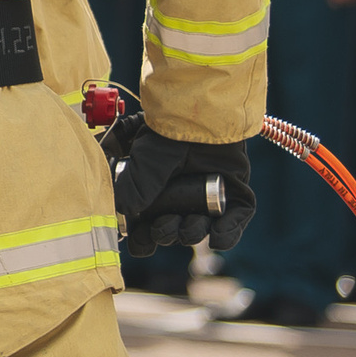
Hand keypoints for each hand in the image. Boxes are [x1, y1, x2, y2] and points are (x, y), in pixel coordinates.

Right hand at [112, 129, 256, 251]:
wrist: (204, 116)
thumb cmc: (169, 131)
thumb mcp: (145, 159)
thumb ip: (132, 184)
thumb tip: (121, 211)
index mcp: (155, 192)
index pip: (145, 227)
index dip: (142, 238)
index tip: (139, 240)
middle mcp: (180, 198)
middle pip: (172, 231)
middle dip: (167, 233)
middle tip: (165, 225)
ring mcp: (208, 199)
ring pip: (199, 230)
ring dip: (192, 233)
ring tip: (188, 224)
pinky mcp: (234, 197)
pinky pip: (233, 224)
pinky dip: (227, 234)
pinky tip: (217, 238)